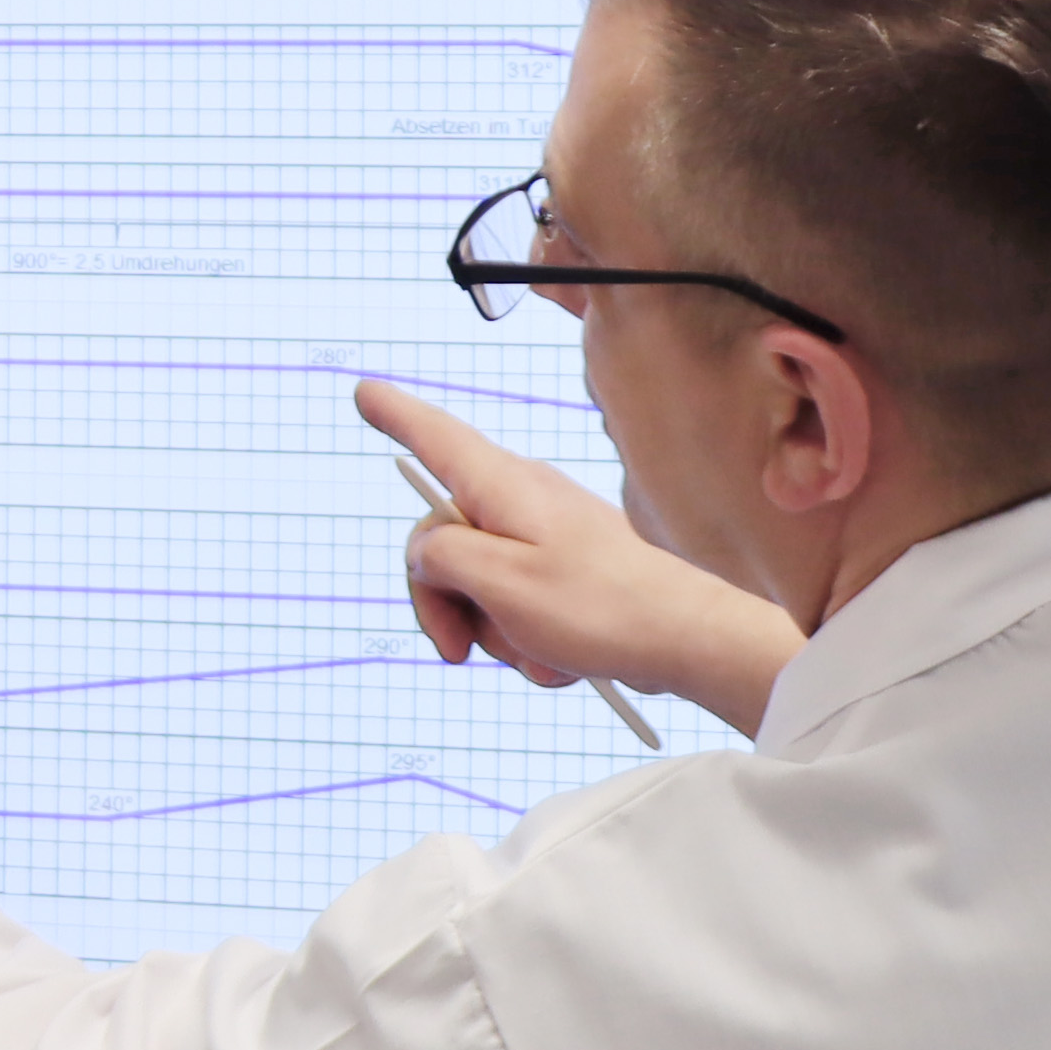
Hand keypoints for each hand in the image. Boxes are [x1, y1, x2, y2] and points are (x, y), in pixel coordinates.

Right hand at [358, 380, 801, 739]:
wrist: (685, 638)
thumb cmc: (601, 607)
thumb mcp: (500, 584)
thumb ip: (441, 556)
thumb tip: (427, 550)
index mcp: (501, 486)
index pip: (435, 438)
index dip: (396, 416)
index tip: (364, 391)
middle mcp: (519, 499)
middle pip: (442, 540)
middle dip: (442, 601)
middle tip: (458, 651)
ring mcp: (542, 534)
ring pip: (477, 581)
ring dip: (492, 630)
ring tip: (536, 651)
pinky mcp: (562, 568)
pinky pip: (515, 602)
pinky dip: (526, 638)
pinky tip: (559, 658)